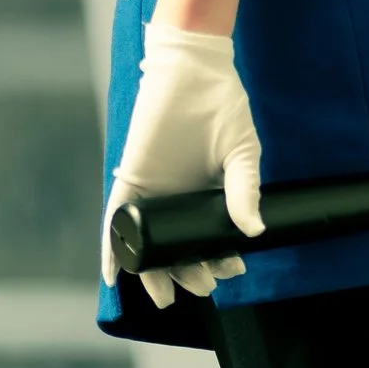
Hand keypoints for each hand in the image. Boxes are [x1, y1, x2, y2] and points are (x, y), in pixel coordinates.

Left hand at [103, 22, 264, 307]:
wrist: (195, 72)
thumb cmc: (222, 107)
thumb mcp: (242, 155)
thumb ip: (246, 191)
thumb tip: (254, 231)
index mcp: (203, 196)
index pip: (205, 240)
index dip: (216, 261)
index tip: (230, 270)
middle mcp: (175, 199)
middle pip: (176, 250)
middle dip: (188, 275)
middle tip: (202, 284)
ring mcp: (152, 192)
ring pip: (147, 244)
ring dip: (153, 274)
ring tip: (165, 296)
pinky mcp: (131, 180)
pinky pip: (116, 221)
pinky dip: (113, 248)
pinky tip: (114, 275)